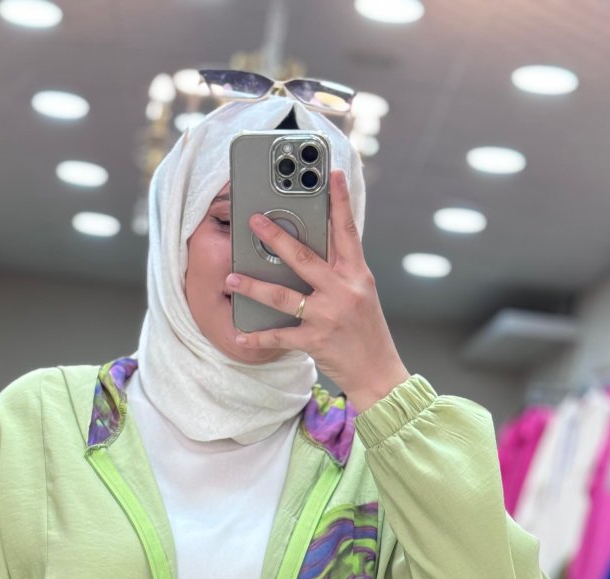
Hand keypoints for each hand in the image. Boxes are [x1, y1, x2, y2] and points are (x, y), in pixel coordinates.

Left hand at [225, 169, 409, 411]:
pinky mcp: (315, 341)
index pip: (348, 230)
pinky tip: (241, 335)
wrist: (378, 372)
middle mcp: (343, 291)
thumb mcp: (361, 293)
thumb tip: (315, 247)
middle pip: (305, 257)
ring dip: (254, 287)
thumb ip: (340, 271)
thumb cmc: (366, 331)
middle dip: (276, 237)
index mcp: (357, 274)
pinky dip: (258, 337)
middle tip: (254, 221)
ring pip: (284, 296)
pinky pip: (280, 336)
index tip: (331, 174)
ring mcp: (328, 316)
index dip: (340, 201)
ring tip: (231, 279)